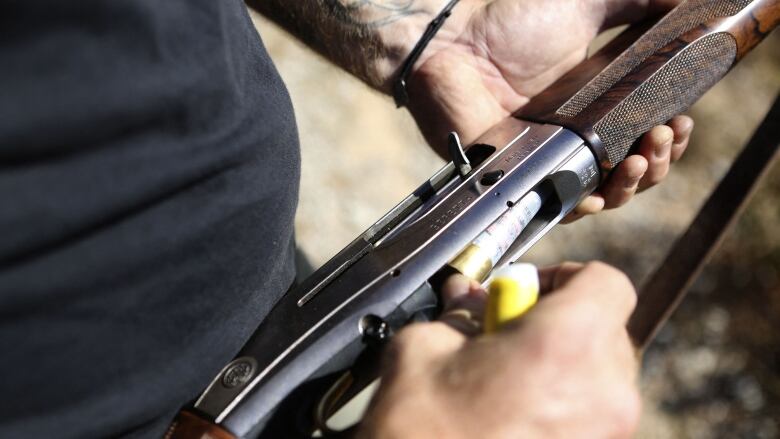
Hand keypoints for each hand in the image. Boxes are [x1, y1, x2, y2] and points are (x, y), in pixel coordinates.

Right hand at [359, 262, 639, 438]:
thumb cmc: (425, 432)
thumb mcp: (424, 348)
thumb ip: (460, 312)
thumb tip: (467, 298)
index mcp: (567, 343)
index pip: (606, 281)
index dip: (565, 275)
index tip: (527, 290)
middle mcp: (604, 389)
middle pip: (606, 327)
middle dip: (559, 321)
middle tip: (509, 334)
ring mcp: (608, 431)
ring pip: (600, 372)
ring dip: (561, 364)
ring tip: (506, 380)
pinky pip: (592, 412)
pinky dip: (562, 400)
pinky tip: (514, 411)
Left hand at [405, 0, 693, 218]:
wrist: (454, 43)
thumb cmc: (510, 26)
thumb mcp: (586, 6)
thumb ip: (636, 3)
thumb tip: (690, 1)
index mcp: (593, 107)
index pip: (642, 138)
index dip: (668, 139)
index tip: (682, 121)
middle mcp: (574, 139)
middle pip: (630, 172)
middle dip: (658, 162)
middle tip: (666, 136)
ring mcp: (547, 162)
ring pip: (602, 194)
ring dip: (634, 184)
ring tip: (643, 157)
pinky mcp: (520, 179)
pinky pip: (559, 208)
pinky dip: (587, 204)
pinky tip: (606, 189)